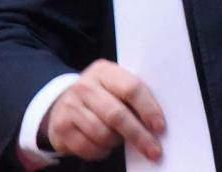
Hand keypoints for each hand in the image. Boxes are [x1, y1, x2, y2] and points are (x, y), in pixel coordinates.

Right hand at [42, 59, 164, 161]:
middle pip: (117, 114)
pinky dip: (101, 151)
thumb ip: (132, 96)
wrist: (63, 103)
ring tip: (118, 138)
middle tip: (154, 150)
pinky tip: (103, 144)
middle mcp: (84, 86)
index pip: (130, 88)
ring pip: (103, 134)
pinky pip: (89, 147)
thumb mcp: (114, 87)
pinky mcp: (61, 127)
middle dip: (138, 135)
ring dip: (116, 142)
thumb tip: (157, 123)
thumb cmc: (100, 97)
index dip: (148, 109)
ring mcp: (70, 106)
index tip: (160, 126)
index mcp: (104, 71)